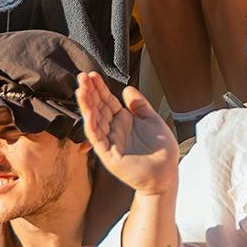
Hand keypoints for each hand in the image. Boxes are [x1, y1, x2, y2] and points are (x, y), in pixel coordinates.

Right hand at [77, 73, 179, 196]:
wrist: (166, 172)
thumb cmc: (160, 149)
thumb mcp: (152, 119)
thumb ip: (139, 105)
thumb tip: (127, 88)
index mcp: (123, 120)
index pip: (107, 101)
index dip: (100, 88)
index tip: (92, 74)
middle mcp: (113, 130)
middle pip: (98, 108)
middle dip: (90, 92)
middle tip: (82, 76)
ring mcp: (110, 142)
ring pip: (94, 121)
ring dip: (87, 106)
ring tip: (80, 90)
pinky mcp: (109, 155)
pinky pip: (98, 138)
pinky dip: (92, 126)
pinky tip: (88, 113)